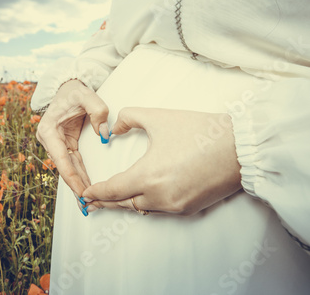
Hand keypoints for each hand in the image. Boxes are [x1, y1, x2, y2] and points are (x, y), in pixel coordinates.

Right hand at [36, 79, 109, 203]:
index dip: (72, 178)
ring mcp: (55, 144)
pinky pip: (72, 163)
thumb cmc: (73, 91)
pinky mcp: (63, 145)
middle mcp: (49, 140)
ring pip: (68, 168)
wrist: (66, 87)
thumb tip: (104, 135)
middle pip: (64, 168)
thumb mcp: (86, 95)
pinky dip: (79, 176)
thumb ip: (97, 110)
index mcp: (48, 131)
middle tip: (87, 205)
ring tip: (88, 202)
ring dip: (77, 184)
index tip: (82, 192)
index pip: (61, 159)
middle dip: (75, 186)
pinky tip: (85, 189)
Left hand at [82, 107, 241, 215]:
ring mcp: (176, 206)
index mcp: (148, 176)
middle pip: (124, 204)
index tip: (85, 194)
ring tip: (115, 197)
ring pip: (142, 208)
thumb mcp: (159, 118)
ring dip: (127, 202)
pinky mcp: (189, 209)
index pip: (113, 189)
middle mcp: (160, 197)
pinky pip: (160, 209)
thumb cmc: (201, 131)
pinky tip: (142, 195)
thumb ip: (129, 117)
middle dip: (107, 201)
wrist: (241, 148)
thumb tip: (114, 127)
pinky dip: (147, 203)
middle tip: (92, 200)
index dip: (96, 192)